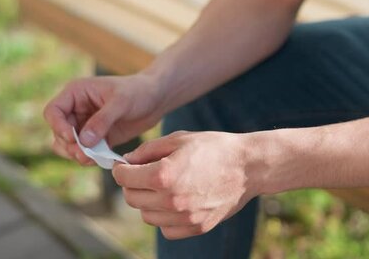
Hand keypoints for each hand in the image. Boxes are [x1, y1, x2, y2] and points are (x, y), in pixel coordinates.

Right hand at [43, 74, 164, 164]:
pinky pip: (85, 151)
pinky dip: (89, 157)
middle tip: (85, 155)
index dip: (58, 127)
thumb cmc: (138, 91)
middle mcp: (76, 109)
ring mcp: (85, 124)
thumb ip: (101, 121)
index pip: (53, 111)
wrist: (156, 98)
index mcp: (76, 93)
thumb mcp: (121, 102)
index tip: (73, 139)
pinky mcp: (97, 137)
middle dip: (69, 146)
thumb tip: (83, 141)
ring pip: (69, 145)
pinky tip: (100, 159)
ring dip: (77, 154)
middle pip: (58, 132)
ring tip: (92, 159)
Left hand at [112, 130, 261, 239]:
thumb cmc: (214, 148)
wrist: (248, 167)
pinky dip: (164, 217)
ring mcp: (184, 217)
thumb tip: (127, 162)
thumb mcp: (178, 139)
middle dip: (132, 185)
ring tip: (162, 187)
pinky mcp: (196, 227)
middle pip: (132, 198)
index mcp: (164, 175)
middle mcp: (171, 200)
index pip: (124, 178)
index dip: (120, 169)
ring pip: (146, 216)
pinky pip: (165, 228)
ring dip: (147, 201)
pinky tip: (175, 201)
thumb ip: (148, 150)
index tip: (124, 166)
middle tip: (142, 174)